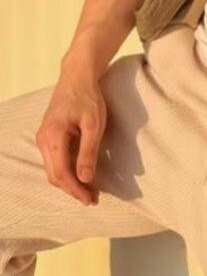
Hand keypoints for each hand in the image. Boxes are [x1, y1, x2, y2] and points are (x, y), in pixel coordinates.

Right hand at [35, 73, 105, 206]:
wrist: (77, 76)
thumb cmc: (87, 97)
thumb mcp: (93, 123)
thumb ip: (88, 151)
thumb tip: (86, 178)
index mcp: (53, 137)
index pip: (62, 173)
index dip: (76, 189)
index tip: (92, 199)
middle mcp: (43, 140)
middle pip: (55, 175)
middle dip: (73, 190)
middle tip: (93, 199)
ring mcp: (43, 138)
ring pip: (53, 170)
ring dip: (70, 183)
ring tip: (89, 190)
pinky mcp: (48, 136)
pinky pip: (54, 161)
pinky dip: (66, 172)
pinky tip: (80, 175)